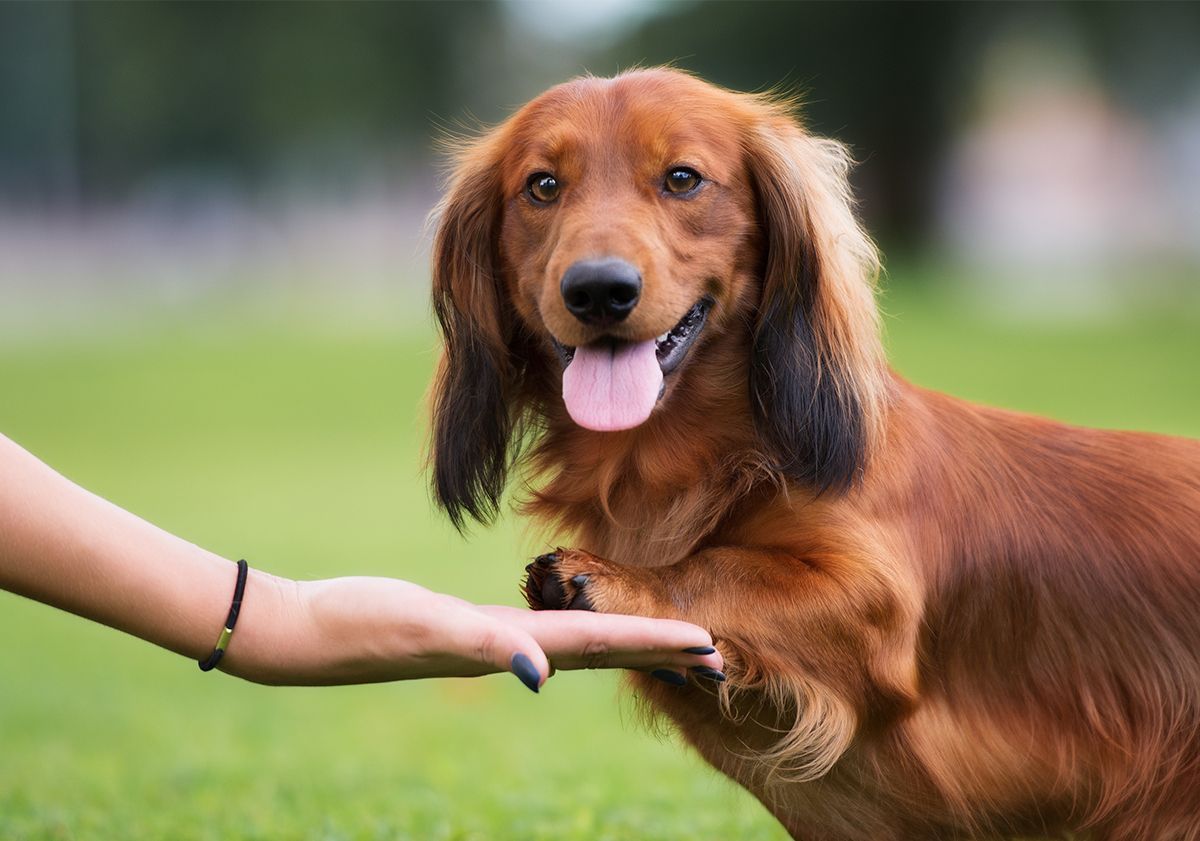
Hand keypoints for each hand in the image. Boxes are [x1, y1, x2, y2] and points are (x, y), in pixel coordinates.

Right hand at [224, 575, 722, 689]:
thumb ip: (481, 645)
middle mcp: (510, 647)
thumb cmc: (358, 624)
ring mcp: (490, 639)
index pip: (602, 641)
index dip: (656, 642)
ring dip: (626, 644)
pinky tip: (577, 624)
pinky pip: (540, 629)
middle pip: (603, 650)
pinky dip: (575, 629)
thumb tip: (541, 673)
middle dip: (658, 652)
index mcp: (511, 644)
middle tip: (714, 656)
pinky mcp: (467, 627)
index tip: (709, 646)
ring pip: (578, 642)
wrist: (304, 632)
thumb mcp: (422, 629)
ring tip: (665, 645)